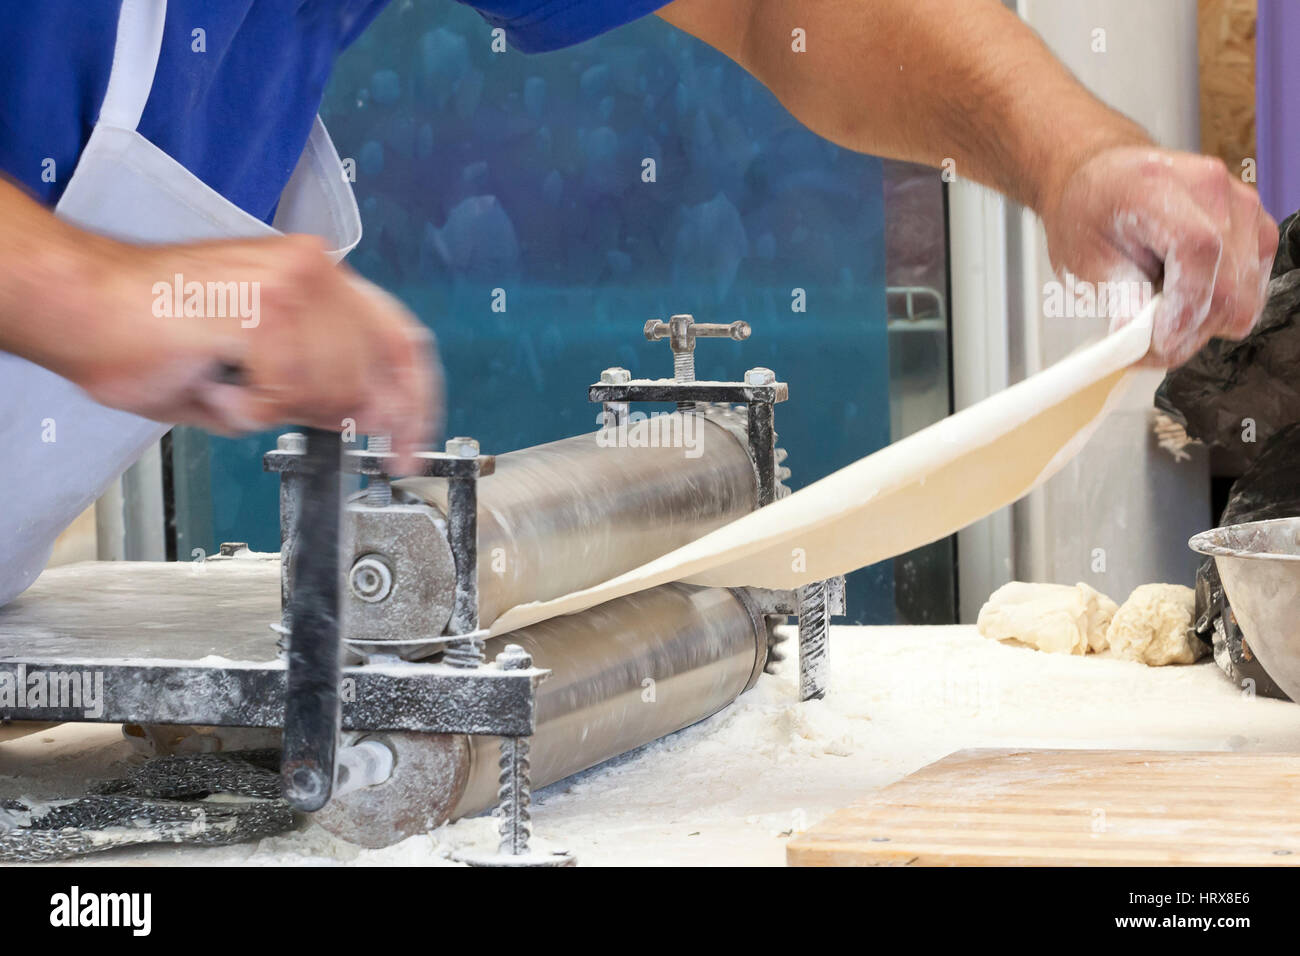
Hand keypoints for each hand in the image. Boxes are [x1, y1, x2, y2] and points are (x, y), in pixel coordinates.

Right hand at [52, 234, 442, 468]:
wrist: (81, 305)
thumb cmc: (149, 328)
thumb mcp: (258, 363)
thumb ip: (319, 383)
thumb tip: (366, 417)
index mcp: (317, 274)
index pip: (398, 337)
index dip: (417, 398)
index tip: (416, 442)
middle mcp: (313, 269)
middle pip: (373, 373)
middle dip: (348, 417)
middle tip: (303, 427)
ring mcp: (292, 287)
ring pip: (331, 390)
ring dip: (277, 408)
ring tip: (227, 381)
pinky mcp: (263, 311)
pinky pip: (284, 396)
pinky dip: (245, 407)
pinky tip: (213, 378)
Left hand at [1040, 146, 1278, 366]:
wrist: (1108, 182)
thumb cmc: (1090, 216)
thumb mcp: (1084, 257)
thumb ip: (1117, 295)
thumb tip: (1138, 339)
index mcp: (1158, 186)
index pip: (1198, 249)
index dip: (1185, 307)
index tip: (1160, 342)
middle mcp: (1212, 189)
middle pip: (1227, 284)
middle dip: (1188, 331)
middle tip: (1150, 349)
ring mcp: (1243, 205)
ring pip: (1244, 295)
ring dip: (1204, 324)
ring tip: (1164, 319)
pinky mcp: (1258, 226)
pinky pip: (1252, 289)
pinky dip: (1220, 309)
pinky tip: (1186, 299)